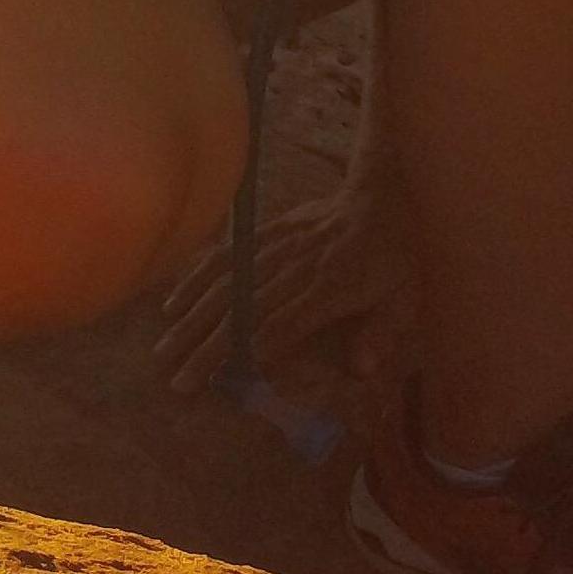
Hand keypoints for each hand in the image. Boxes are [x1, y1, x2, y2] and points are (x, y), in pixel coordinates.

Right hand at [152, 179, 413, 393]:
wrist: (384, 192)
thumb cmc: (398, 257)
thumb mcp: (407, 298)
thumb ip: (382, 332)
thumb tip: (362, 370)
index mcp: (330, 287)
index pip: (279, 325)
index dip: (245, 353)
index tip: (215, 381)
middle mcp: (297, 266)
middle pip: (244, 308)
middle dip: (206, 343)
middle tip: (175, 376)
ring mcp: (281, 245)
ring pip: (229, 281)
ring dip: (194, 313)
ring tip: (165, 344)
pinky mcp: (272, 229)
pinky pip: (230, 253)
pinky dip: (200, 274)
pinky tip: (176, 298)